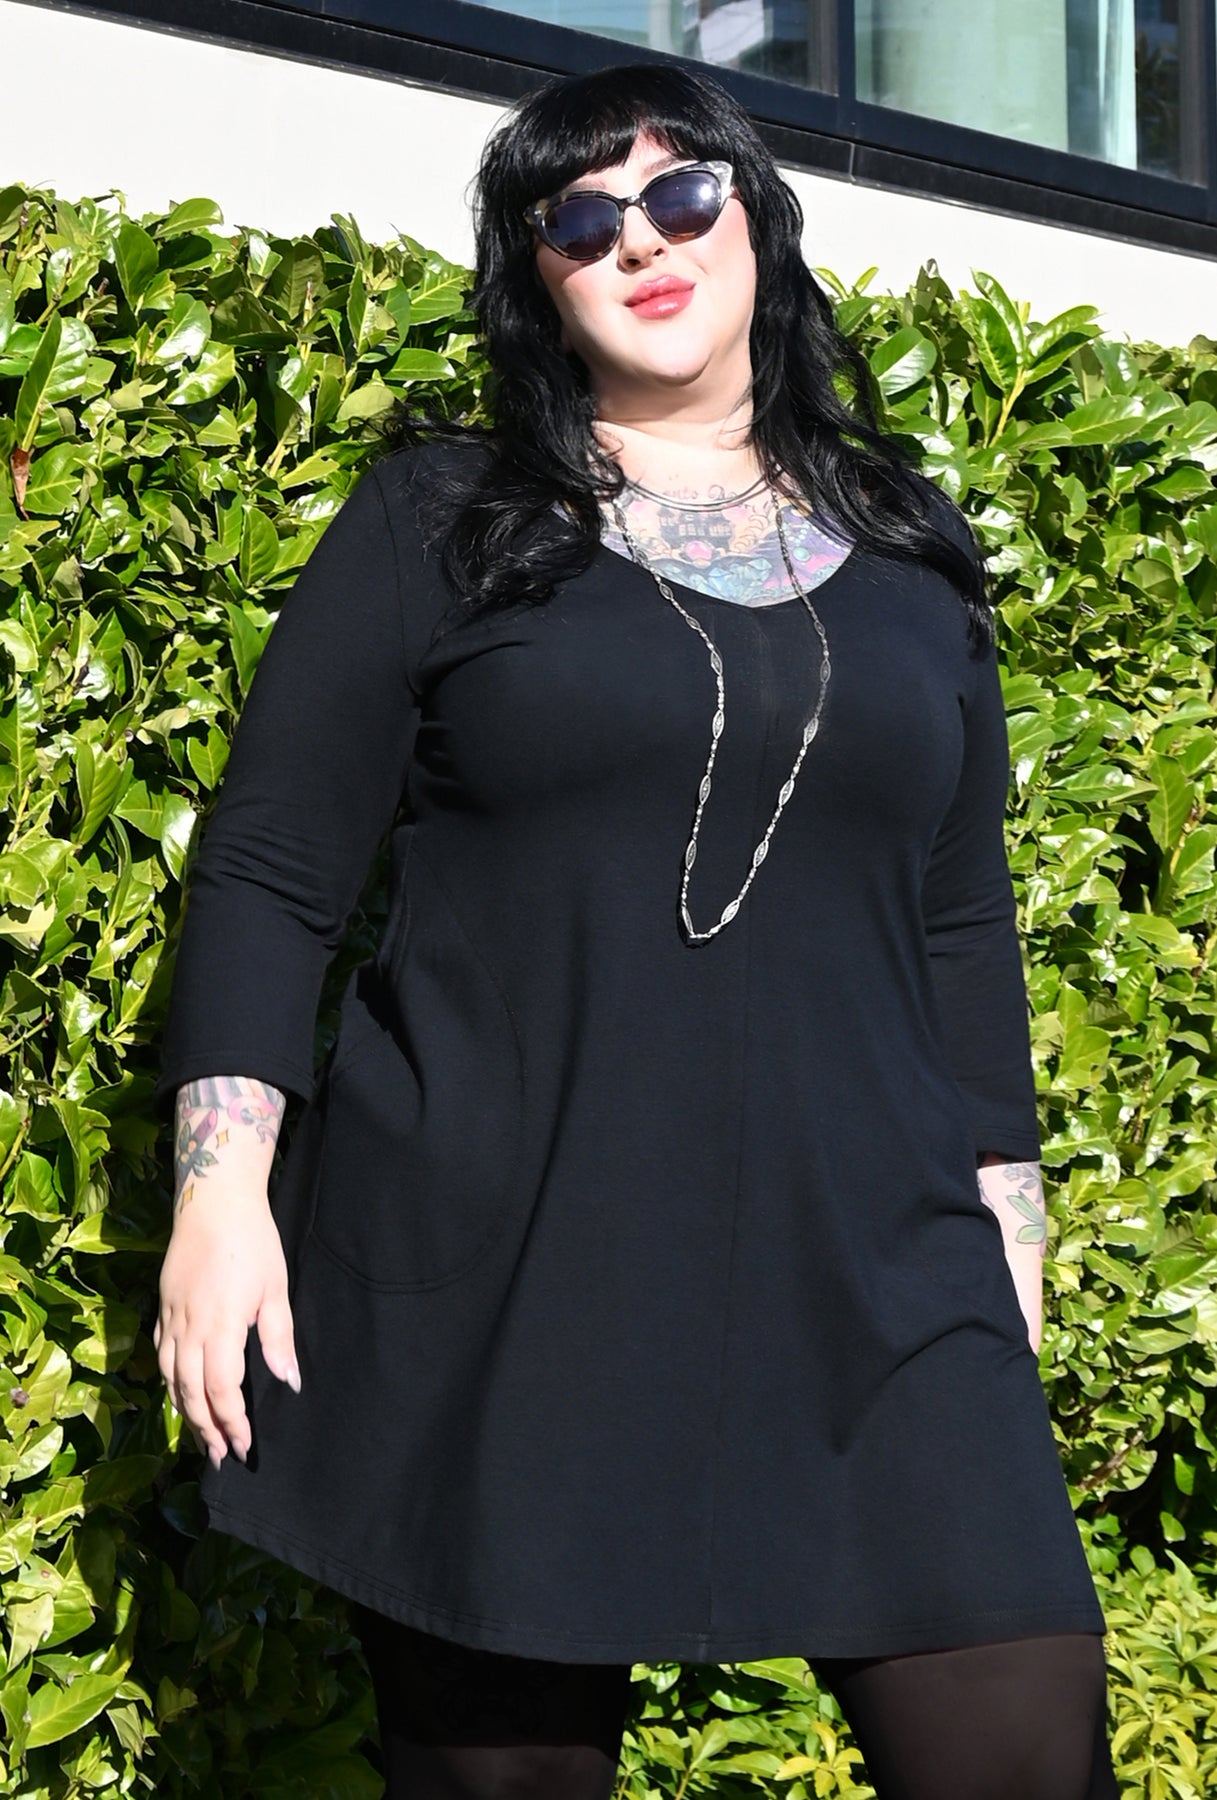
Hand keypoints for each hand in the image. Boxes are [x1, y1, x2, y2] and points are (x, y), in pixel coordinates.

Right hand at [155, 1185, 301, 1468]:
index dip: (231, 1422)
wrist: (213, 1200)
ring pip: (170, 1377)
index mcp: (221, 1325)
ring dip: (185, 1411)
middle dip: (205, 1428)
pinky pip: (161, 1354)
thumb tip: (289, 1382)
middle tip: (220, 1457)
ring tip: (200, 1436)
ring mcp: (171, 1316)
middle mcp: (189, 1327)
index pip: (221, 1390)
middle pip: (190, 1392)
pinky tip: (179, 1392)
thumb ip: (279, 1338)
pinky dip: (169, 1381)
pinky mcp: (163, 1305)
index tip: (244, 1446)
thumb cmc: (253, 1241)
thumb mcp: (276, 1288)